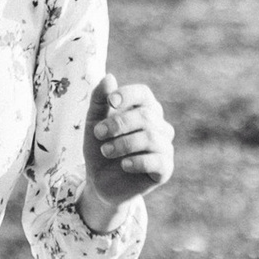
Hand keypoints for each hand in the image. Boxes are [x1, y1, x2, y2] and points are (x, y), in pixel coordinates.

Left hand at [85, 72, 173, 208]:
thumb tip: (109, 77)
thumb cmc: (99, 147)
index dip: (128, 95)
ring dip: (123, 143)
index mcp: (145, 110)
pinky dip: (137, 162)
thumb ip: (99, 100)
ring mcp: (165, 147)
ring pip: (151, 138)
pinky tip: (123, 165)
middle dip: (118, 123)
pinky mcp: (165, 169)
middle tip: (98, 134)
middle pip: (146, 116)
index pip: (144, 94)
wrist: (100, 182)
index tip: (110, 102)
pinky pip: (158, 161)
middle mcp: (160, 126)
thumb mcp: (93, 122)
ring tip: (106, 151)